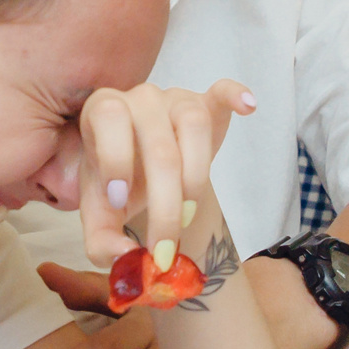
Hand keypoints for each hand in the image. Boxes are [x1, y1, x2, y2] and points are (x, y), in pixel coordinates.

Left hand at [77, 79, 254, 272]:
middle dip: (164, 202)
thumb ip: (102, 243)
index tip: (120, 202)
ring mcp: (174, 98)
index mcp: (102, 113)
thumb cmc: (117, 188)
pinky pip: (221, 91)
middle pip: (159, 144)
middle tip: (165, 244)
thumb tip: (128, 257)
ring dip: (195, 177)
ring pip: (194, 124)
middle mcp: (138, 98)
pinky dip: (235, 95)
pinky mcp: (205, 103)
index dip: (115, 159)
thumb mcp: (100, 218)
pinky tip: (248, 108)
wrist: (140, 174)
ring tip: (189, 211)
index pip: (108, 118)